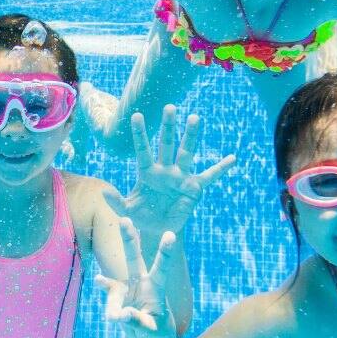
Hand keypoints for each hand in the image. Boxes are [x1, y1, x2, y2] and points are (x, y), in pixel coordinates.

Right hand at [96, 220, 176, 337]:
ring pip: (115, 280)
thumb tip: (122, 314)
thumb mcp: (153, 331)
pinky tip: (99, 281)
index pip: (161, 268)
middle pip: (134, 258)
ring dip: (109, 287)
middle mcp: (140, 282)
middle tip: (125, 219)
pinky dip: (104, 290)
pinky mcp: (116, 297)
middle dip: (129, 238)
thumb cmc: (156, 332)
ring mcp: (126, 288)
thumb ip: (139, 322)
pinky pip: (107, 294)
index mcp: (156, 289)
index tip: (170, 234)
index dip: (164, 252)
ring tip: (116, 318)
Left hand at [105, 106, 234, 235]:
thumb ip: (116, 202)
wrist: (159, 230)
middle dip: (168, 126)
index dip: (139, 133)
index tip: (136, 114)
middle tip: (169, 107)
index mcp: (147, 172)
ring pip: (187, 153)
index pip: (142, 149)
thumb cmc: (142, 216)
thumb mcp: (126, 211)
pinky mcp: (194, 188)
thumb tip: (104, 190)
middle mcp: (165, 169)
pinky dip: (221, 168)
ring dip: (191, 136)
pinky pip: (209, 176)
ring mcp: (181, 176)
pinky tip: (232, 158)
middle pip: (166, 144)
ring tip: (195, 118)